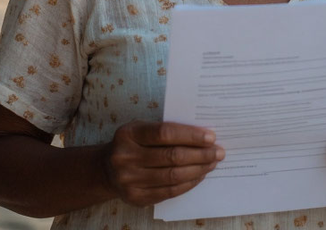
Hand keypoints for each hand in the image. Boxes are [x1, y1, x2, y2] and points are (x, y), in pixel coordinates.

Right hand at [100, 120, 224, 205]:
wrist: (107, 169)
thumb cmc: (134, 143)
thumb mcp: (142, 129)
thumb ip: (167, 130)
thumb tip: (205, 135)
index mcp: (129, 134)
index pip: (165, 133)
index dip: (191, 135)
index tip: (211, 136)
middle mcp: (125, 157)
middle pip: (172, 156)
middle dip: (201, 154)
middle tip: (219, 152)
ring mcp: (129, 180)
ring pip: (173, 176)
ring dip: (198, 169)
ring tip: (212, 163)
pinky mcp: (135, 198)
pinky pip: (169, 191)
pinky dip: (189, 183)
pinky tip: (199, 175)